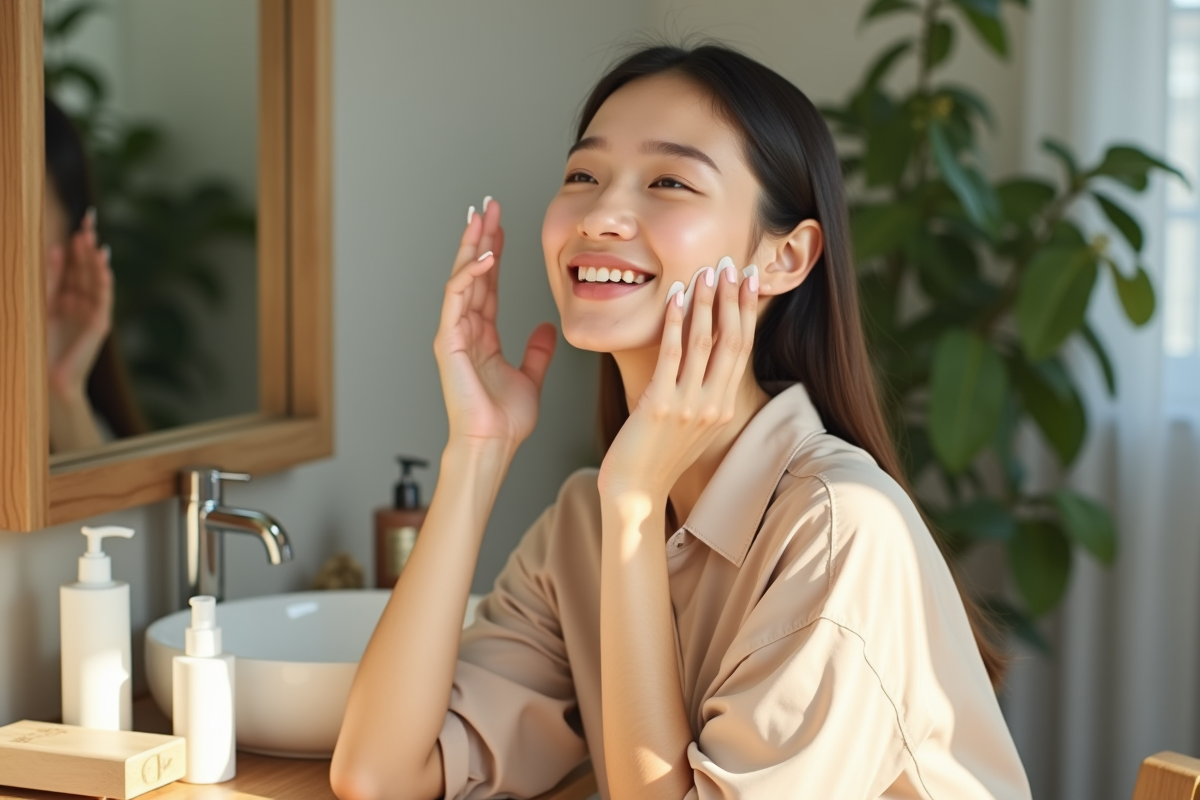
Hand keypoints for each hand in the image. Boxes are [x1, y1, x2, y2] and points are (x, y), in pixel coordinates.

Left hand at [46, 209, 112, 401]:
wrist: (43, 379)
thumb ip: (47, 279)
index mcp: (62, 297)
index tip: (76, 222)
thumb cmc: (35, 346)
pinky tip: (103, 266)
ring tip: (91, 239)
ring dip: (94, 259)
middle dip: (86, 244)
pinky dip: (104, 282)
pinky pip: (103, 298)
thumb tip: (55, 247)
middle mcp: (78, 302)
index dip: (73, 245)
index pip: (70, 264)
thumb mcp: (37, 303)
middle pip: (84, 267)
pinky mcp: (99, 324)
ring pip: (95, 279)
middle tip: (87, 221)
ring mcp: (90, 312)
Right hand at [433, 199, 557, 449]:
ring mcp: (455, 334)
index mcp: (482, 336)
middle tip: (488, 205)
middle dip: (479, 237)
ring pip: (462, 278)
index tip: (501, 225)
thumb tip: (546, 329)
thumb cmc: (505, 420)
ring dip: (472, 246)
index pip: (488, 284)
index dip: (494, 253)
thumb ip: (537, 352)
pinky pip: (457, 299)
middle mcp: (466, 330)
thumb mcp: (531, 378)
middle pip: (472, 273)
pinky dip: (470, 275)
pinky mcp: (450, 342)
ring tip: (483, 218)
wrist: (492, 444)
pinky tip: (486, 257)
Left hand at [597, 257, 758, 499]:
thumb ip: (699, 391)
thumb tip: (699, 352)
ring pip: (705, 342)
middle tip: (731, 263)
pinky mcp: (660, 405)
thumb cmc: (656, 455)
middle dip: (732, 298)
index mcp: (723, 407)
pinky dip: (676, 322)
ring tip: (705, 272)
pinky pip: (671, 355)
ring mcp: (688, 405)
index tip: (747, 280)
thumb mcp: (690, 422)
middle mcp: (713, 405)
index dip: (746, 311)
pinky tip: (675, 297)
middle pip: (731, 340)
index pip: (742, 348)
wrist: (634, 491)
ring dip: (706, 303)